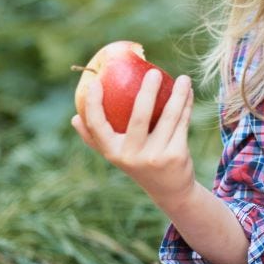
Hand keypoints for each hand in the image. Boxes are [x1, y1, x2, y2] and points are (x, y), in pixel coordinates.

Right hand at [72, 70, 196, 207]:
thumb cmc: (138, 163)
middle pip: (138, 117)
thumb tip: (74, 118)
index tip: (95, 83)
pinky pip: (182, 123)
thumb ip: (97, 139)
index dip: (92, 105)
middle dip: (147, 92)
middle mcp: (131, 156)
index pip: (97, 126)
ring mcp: (155, 156)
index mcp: (112, 152)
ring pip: (169, 117)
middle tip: (154, 73)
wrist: (170, 190)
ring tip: (182, 78)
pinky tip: (189, 91)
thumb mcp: (117, 155)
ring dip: (177, 94)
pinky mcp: (176, 155)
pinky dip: (186, 105)